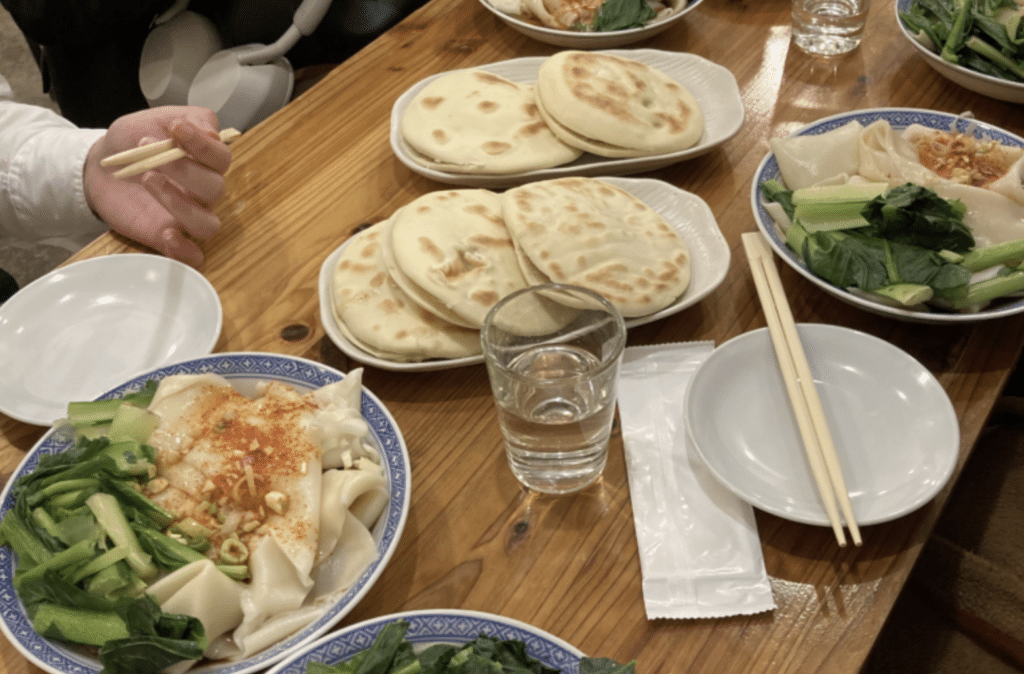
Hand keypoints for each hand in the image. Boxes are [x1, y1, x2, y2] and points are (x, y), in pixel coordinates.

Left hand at [84, 106, 232, 266]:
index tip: (175, 128)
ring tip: (147, 179)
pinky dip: (185, 250)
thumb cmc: (132, 140)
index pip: (222, 158)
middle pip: (215, 189)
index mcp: (206, 163)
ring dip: (181, 203)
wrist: (97, 163)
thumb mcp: (158, 118)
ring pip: (208, 224)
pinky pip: (191, 256)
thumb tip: (213, 134)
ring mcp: (187, 217)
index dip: (203, 145)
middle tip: (146, 147)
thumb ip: (192, 119)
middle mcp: (203, 193)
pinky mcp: (167, 237)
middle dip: (182, 168)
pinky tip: (169, 234)